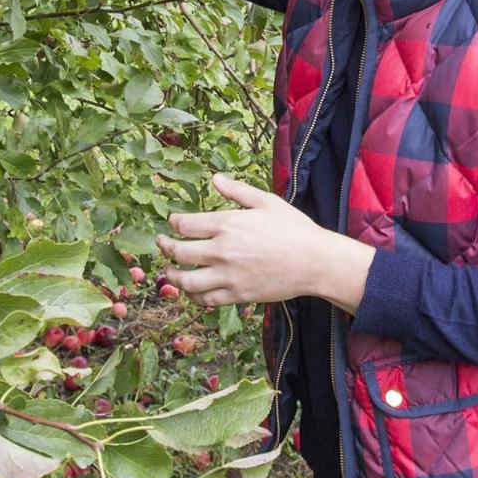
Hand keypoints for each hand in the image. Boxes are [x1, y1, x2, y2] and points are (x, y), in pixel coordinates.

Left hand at [157, 175, 374, 313]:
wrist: (314, 262)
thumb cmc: (293, 228)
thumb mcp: (266, 202)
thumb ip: (237, 191)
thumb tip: (214, 178)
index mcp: (227, 224)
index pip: (184, 225)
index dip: (173, 224)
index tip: (172, 223)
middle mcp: (222, 251)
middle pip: (178, 252)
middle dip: (165, 248)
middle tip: (162, 244)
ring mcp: (228, 276)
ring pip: (187, 281)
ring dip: (173, 277)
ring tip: (171, 272)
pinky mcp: (237, 295)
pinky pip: (206, 299)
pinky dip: (195, 295)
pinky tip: (195, 290)